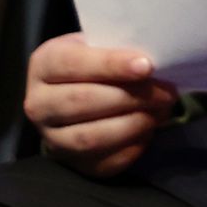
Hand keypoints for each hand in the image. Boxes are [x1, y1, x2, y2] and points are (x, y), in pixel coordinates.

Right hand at [26, 34, 177, 175]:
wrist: (81, 89)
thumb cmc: (98, 59)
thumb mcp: (102, 43)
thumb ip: (119, 48)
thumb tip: (152, 61)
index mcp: (44, 65)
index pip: (73, 64)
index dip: (111, 65)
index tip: (147, 66)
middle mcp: (39, 104)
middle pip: (83, 102)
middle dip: (132, 97)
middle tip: (167, 92)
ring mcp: (51, 137)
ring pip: (90, 137)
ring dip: (134, 124)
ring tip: (162, 110)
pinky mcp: (69, 162)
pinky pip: (102, 163)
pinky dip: (131, 147)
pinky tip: (150, 129)